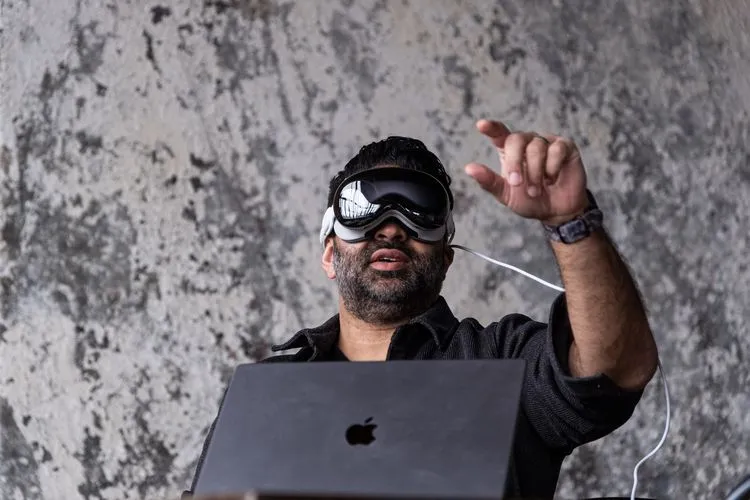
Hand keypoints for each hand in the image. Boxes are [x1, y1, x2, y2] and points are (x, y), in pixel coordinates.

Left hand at [464, 119, 588, 225]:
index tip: (481, 125)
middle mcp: (527, 142)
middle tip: (516, 183)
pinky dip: (552, 168)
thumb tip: (469, 168)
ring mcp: (547, 142)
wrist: (556, 212)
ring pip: (536, 147)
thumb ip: (489, 181)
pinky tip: (552, 178)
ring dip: (535, 172)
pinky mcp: (566, 147)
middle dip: (515, 162)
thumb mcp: (506, 195)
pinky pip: (557, 149)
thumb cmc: (529, 200)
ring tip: (536, 189)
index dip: (492, 128)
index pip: (499, 133)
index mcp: (510, 151)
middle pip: (516, 139)